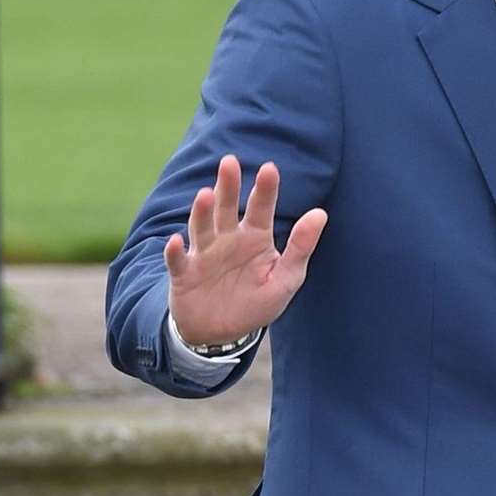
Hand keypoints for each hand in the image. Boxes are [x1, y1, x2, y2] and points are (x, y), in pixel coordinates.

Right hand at [164, 154, 326, 345]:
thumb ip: (301, 247)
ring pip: (202, 228)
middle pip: (226, 208)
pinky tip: (177, 241)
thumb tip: (320, 214)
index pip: (261, 208)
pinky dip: (176, 252)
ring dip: (202, 212)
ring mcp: (204, 254)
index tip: (270, 168)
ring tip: (206, 195)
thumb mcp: (286, 279)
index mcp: (255, 237)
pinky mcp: (184, 274)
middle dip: (228, 185)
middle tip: (229, 162)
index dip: (265, 189)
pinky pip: (178, 261)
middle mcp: (227, 239)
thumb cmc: (256, 302)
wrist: (222, 334)